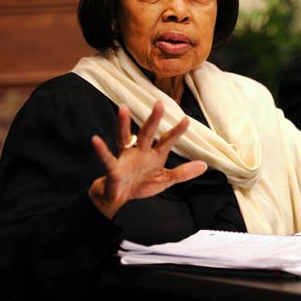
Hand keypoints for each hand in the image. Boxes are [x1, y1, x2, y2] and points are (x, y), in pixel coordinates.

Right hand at [89, 101, 206, 218]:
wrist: (118, 197)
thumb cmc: (140, 184)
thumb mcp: (164, 180)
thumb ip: (183, 173)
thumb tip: (204, 166)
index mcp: (154, 155)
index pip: (167, 141)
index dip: (176, 132)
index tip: (186, 119)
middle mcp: (140, 151)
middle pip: (147, 133)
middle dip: (153, 120)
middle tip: (159, 104)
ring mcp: (126, 158)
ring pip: (125, 137)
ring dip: (124, 124)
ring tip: (123, 109)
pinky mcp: (113, 168)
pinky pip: (107, 158)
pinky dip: (101, 150)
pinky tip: (96, 140)